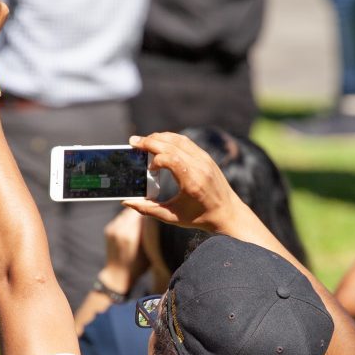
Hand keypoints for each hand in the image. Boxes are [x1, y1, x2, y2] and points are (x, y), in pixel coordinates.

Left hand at [100, 209, 148, 292]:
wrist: (118, 274)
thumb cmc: (138, 265)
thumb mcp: (148, 250)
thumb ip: (149, 233)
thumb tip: (153, 218)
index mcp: (131, 236)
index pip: (142, 214)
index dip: (150, 211)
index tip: (156, 212)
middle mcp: (120, 230)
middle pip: (133, 211)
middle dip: (142, 211)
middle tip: (151, 213)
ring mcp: (113, 229)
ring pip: (126, 213)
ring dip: (134, 214)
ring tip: (142, 219)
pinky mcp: (109, 229)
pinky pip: (120, 218)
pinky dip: (127, 219)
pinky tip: (133, 225)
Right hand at [122, 133, 243, 232]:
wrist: (228, 213)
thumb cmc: (199, 217)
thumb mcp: (172, 217)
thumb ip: (147, 210)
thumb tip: (126, 202)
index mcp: (192, 182)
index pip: (170, 159)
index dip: (155, 160)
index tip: (149, 170)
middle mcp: (200, 167)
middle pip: (172, 144)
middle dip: (150, 141)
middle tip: (133, 141)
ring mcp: (205, 159)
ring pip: (178, 139)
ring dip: (159, 137)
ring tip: (143, 141)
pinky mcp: (206, 157)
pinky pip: (186, 142)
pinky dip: (170, 139)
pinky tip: (159, 142)